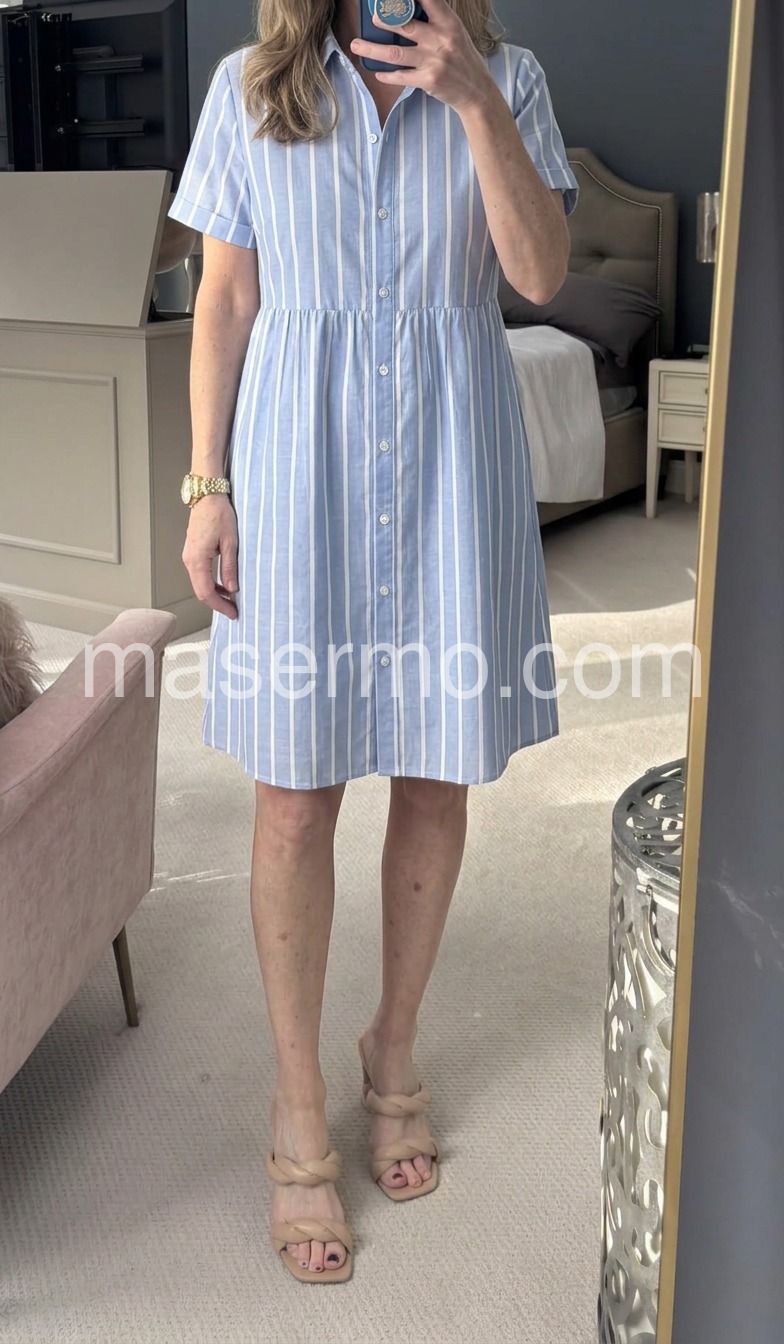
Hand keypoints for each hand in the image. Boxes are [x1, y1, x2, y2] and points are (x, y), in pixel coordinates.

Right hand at [182, 494, 239, 619]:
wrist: (207, 496)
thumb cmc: (219, 514)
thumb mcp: (230, 542)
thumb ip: (230, 567)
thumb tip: (232, 589)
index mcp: (197, 560)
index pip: (206, 592)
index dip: (220, 606)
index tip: (233, 613)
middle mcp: (189, 560)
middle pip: (200, 592)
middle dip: (217, 604)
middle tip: (233, 611)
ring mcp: (189, 556)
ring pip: (199, 584)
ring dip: (214, 595)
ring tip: (231, 601)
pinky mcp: (192, 553)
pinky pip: (199, 575)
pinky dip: (210, 584)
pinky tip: (224, 586)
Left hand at [350, 0, 496, 115]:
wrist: (476, 92)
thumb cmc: (463, 59)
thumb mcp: (455, 33)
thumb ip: (435, 20)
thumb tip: (408, 10)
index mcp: (448, 22)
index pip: (428, 0)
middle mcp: (440, 39)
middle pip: (405, 25)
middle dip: (385, 20)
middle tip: (372, 18)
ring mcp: (433, 61)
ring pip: (395, 53)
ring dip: (372, 49)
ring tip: (356, 45)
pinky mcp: (428, 81)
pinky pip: (401, 76)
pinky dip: (387, 75)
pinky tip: (377, 72)